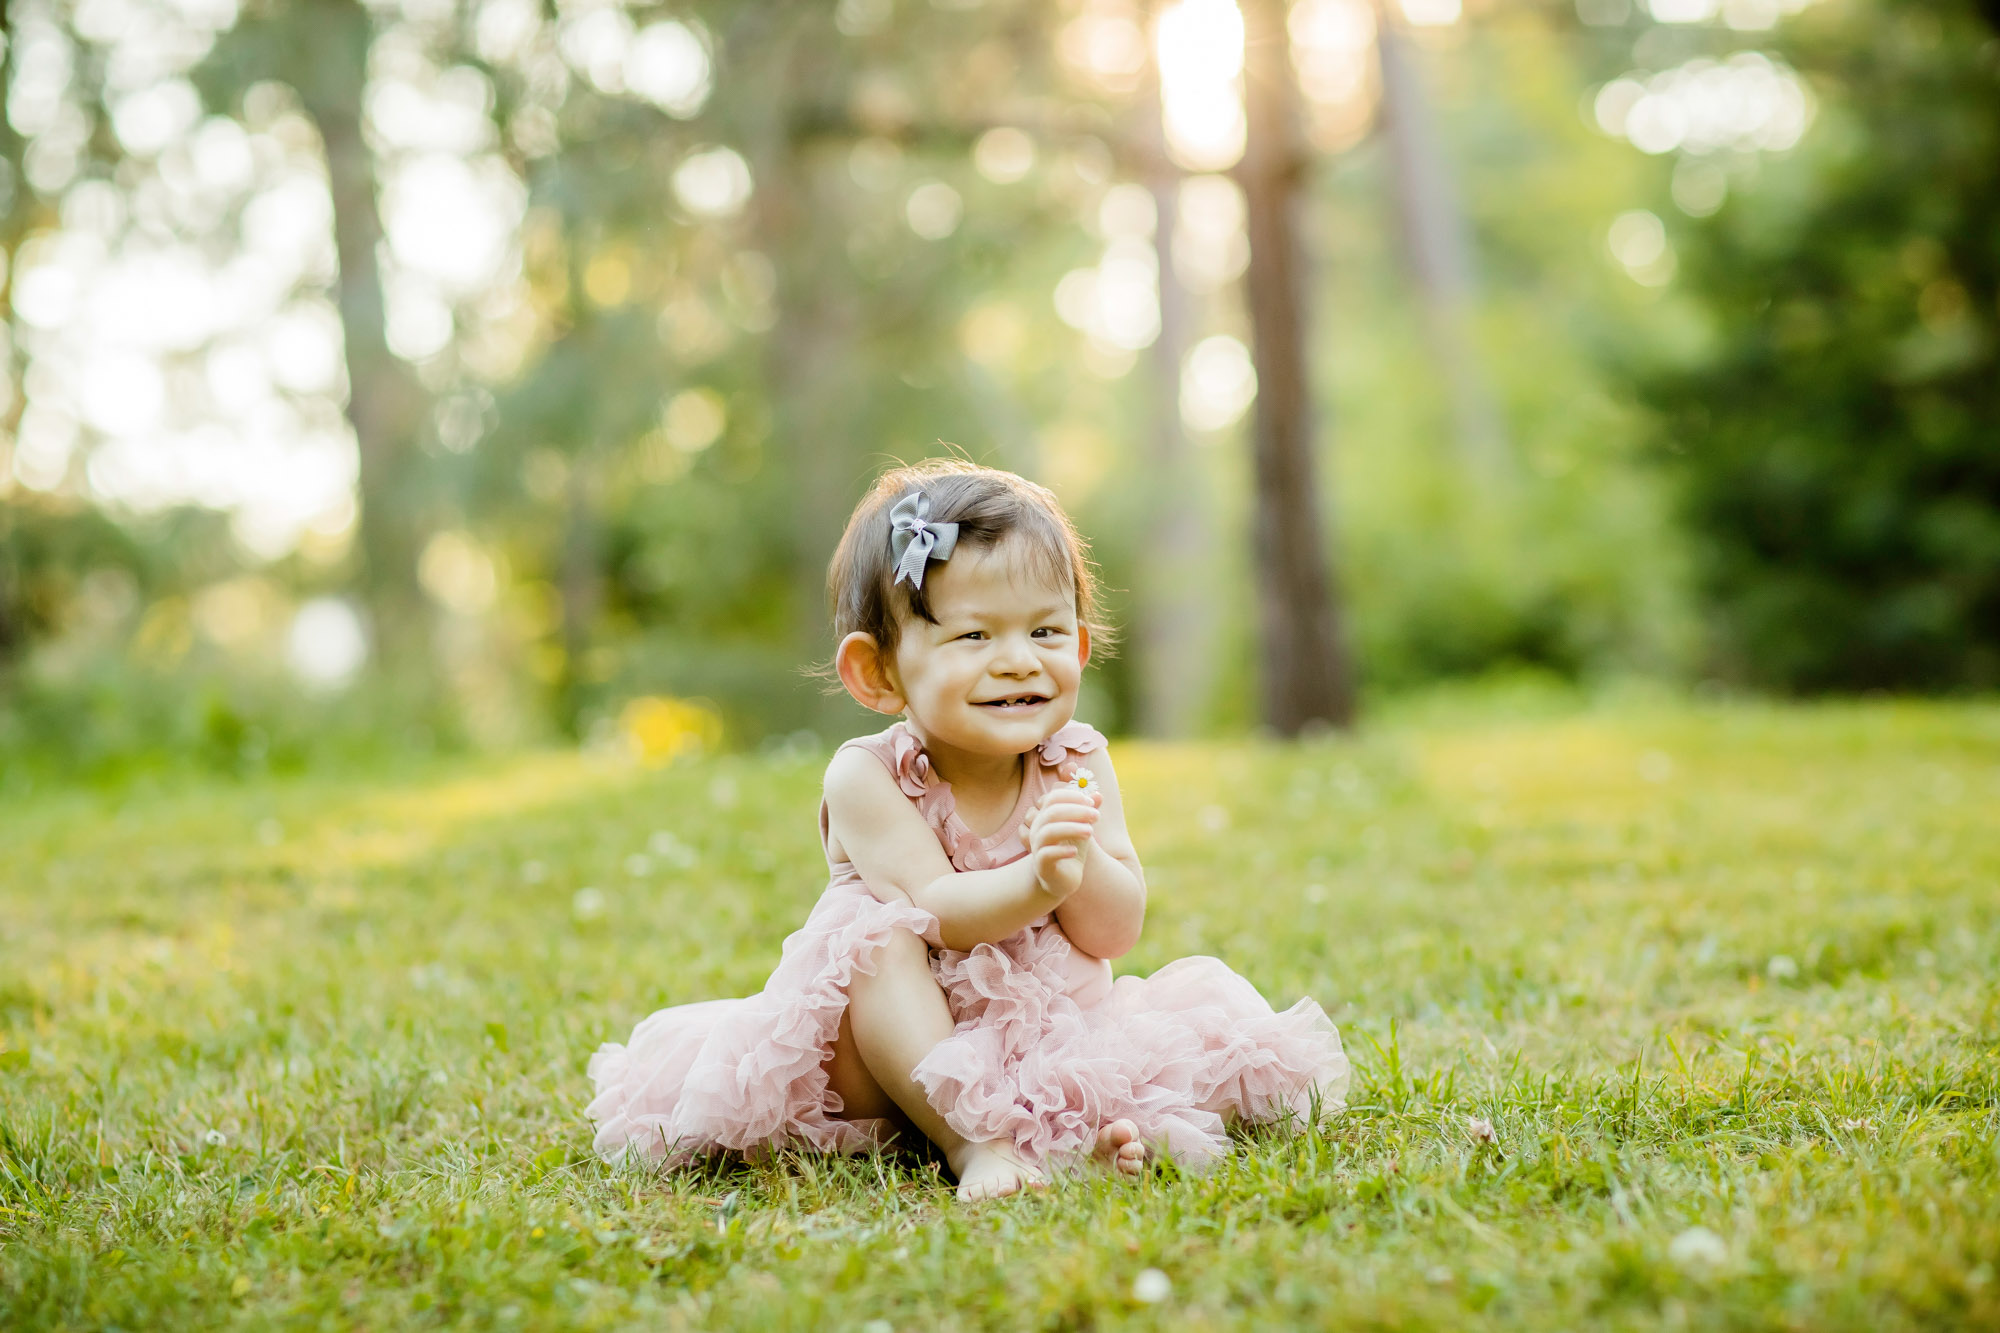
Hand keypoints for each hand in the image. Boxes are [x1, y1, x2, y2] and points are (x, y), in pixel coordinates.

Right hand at [1022, 784, 1100, 902]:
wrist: (1062, 880)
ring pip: (1048, 832)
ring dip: (1071, 828)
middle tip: (1097, 815)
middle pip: (1051, 813)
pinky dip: (1062, 850)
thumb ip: (1088, 812)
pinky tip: (1076, 851)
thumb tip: (1098, 794)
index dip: (1072, 796)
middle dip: (1076, 811)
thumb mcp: (1082, 829)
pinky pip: (1046, 855)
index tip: (1091, 803)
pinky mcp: (1042, 866)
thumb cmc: (1070, 849)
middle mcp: (1038, 830)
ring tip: (1091, 832)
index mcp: (1045, 818)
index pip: (1053, 798)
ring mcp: (1038, 848)